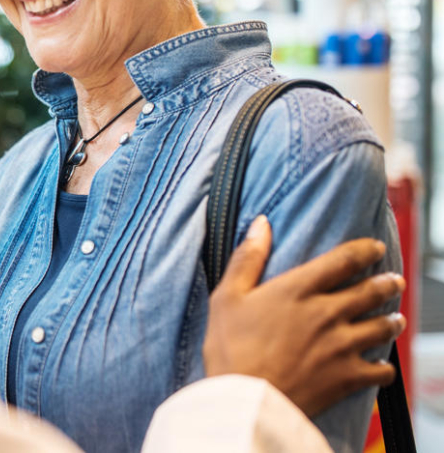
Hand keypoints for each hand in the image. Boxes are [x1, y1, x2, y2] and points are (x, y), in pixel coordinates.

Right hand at [203, 215, 404, 416]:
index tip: (375, 247)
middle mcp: (326, 313)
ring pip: (381, 328)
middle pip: (371, 292)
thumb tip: (261, 223)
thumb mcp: (226, 296)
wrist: (245, 398)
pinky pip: (380, 370)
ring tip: (395, 318)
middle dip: (387, 284)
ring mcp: (341, 346)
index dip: (364, 250)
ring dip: (391, 321)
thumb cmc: (229, 347)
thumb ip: (246, 258)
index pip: (343, 260)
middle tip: (395, 281)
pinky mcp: (347, 377)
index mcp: (298, 290)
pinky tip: (382, 366)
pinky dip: (385, 367)